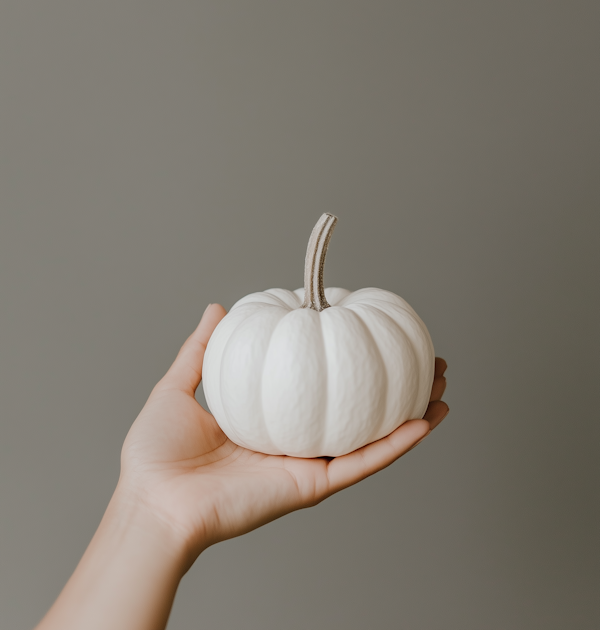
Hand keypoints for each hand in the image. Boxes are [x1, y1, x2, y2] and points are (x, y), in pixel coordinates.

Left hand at [119, 304, 448, 564]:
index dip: (350, 365)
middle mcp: (295, 444)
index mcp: (270, 423)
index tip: (373, 336)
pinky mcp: (311, 486)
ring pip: (372, 438)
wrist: (153, 503)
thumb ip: (203, 349)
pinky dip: (396, 444)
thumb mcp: (180, 386)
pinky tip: (424, 420)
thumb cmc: (157, 455)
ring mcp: (307, 465)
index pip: (320, 391)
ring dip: (411, 414)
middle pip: (358, 413)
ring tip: (440, 385)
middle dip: (396, 389)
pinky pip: (361, 462)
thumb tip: (219, 308)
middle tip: (427, 362)